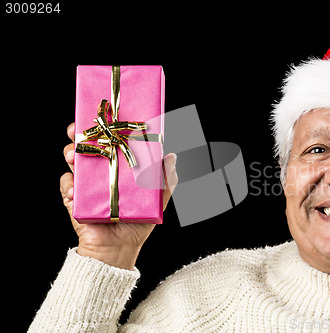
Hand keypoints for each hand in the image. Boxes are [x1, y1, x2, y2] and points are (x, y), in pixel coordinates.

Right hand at [61, 123, 177, 269]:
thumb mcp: (157, 199)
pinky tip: (76, 192)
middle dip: (79, 136)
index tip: (102, 116)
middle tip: (77, 131)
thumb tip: (172, 155)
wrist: (120, 249)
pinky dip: (69, 186)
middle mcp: (103, 173)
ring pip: (74, 161)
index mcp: (121, 168)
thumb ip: (166, 179)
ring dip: (71, 154)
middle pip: (88, 147)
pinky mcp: (75, 200)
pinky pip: (67, 186)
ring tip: (74, 156)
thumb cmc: (140, 222)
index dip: (106, 129)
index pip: (111, 142)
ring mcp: (87, 186)